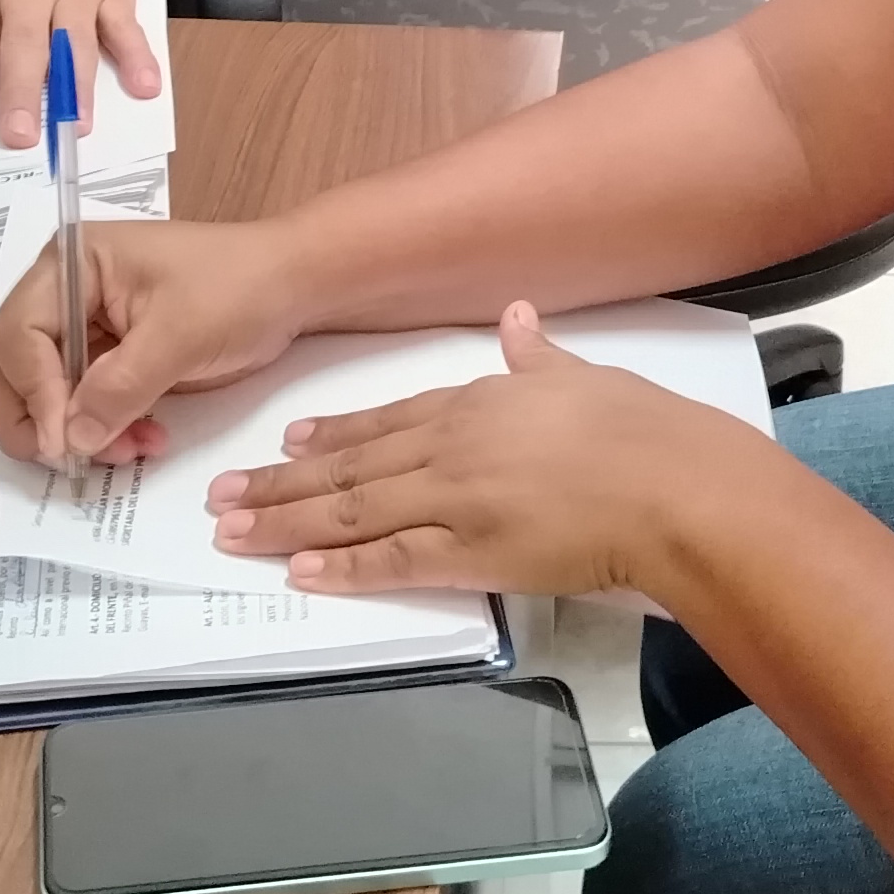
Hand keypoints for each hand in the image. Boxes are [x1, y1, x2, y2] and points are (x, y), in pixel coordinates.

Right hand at [0, 218, 310, 464]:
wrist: (293, 288)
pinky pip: (81, 404)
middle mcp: (64, 291)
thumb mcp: (179, 335)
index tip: (62, 441)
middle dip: (41, 418)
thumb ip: (119, 388)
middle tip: (75, 458)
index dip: (34, 392)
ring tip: (130, 449)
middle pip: (11, 365)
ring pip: (44, 394)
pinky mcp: (108, 358)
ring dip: (76, 432)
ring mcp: (85, 326)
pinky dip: (102, 430)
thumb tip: (68, 440)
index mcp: (72, 263)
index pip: (17, 334)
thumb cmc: (239, 289)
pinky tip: (142, 440)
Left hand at [207, 303, 756, 599]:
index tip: (287, 441)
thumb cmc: (642, 431)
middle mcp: (451, 446)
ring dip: (287, 522)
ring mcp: (454, 500)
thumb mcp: (584, 376)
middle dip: (280, 481)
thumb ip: (540, 355)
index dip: (332, 435)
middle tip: (221, 494)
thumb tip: (519, 321)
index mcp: (478, 402)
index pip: (386, 419)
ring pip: (352, 512)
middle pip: (349, 468)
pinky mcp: (470, 554)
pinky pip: (391, 562)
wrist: (672, 486)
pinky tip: (298, 572)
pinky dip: (341, 567)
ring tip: (233, 532)